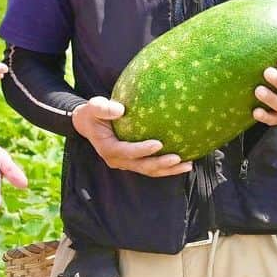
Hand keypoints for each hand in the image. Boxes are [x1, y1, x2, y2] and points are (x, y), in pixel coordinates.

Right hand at [71, 96, 192, 177]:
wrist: (89, 125)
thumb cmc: (93, 113)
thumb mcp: (93, 106)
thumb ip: (103, 108)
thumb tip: (120, 109)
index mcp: (109, 148)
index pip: (127, 152)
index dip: (142, 150)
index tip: (158, 144)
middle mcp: (118, 160)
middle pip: (142, 166)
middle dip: (160, 164)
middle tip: (177, 158)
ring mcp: (127, 163)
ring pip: (150, 170)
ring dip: (169, 170)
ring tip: (188, 164)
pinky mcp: (134, 162)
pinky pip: (152, 166)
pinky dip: (168, 167)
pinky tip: (185, 160)